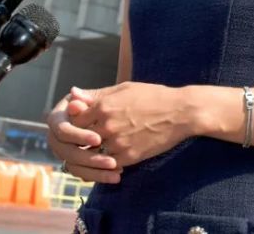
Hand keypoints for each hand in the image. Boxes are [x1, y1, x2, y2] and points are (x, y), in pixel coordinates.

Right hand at [46, 92, 120, 183]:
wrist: (127, 111)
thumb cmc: (113, 99)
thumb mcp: (105, 96)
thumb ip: (89, 99)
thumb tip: (74, 92)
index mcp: (59, 116)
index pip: (63, 130)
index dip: (78, 136)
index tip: (98, 139)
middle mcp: (57, 135)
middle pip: (66, 152)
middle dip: (89, 158)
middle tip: (111, 162)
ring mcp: (65, 150)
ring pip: (74, 166)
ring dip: (95, 171)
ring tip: (117, 174)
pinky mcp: (76, 161)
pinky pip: (82, 172)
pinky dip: (97, 175)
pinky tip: (115, 176)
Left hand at [67, 82, 201, 167]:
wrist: (181, 113)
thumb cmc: (153, 96)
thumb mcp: (124, 89)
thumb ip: (96, 95)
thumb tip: (72, 94)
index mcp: (103, 106)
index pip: (75, 121)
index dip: (79, 123)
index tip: (86, 123)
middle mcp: (107, 125)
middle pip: (82, 139)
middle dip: (86, 138)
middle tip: (94, 137)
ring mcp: (117, 142)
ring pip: (94, 154)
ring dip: (97, 152)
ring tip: (108, 145)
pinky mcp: (129, 157)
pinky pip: (109, 164)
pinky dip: (110, 162)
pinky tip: (119, 153)